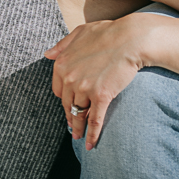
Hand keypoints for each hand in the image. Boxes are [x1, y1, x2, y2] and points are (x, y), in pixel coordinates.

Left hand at [45, 16, 148, 148]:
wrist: (131, 38)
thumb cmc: (107, 32)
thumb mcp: (79, 33)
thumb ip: (62, 45)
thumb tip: (47, 55)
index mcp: (62, 64)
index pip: (58, 90)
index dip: (64, 99)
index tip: (69, 105)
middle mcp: (69, 77)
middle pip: (67, 104)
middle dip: (70, 115)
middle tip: (72, 125)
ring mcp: (84, 88)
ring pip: (79, 114)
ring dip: (78, 128)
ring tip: (79, 137)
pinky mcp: (101, 96)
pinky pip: (94, 120)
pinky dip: (92, 135)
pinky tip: (90, 145)